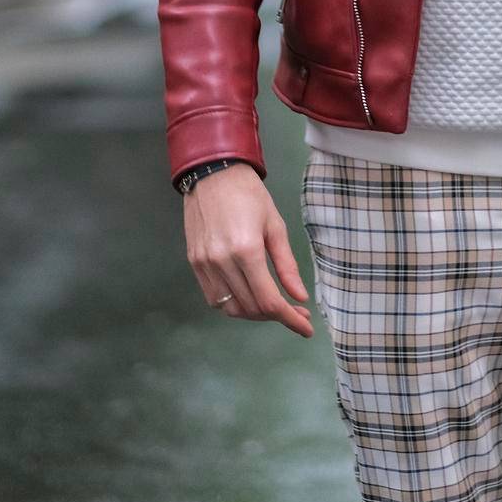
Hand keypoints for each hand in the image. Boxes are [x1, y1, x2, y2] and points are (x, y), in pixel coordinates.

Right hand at [183, 163, 313, 337]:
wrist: (213, 173)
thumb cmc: (249, 194)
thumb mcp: (275, 226)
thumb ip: (287, 265)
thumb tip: (299, 297)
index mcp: (246, 250)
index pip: (269, 300)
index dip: (290, 319)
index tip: (306, 328)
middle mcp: (222, 262)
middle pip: (251, 308)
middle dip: (277, 317)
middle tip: (296, 312)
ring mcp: (204, 264)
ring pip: (231, 309)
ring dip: (255, 314)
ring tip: (274, 305)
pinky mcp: (194, 263)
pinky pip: (214, 299)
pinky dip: (234, 305)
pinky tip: (250, 296)